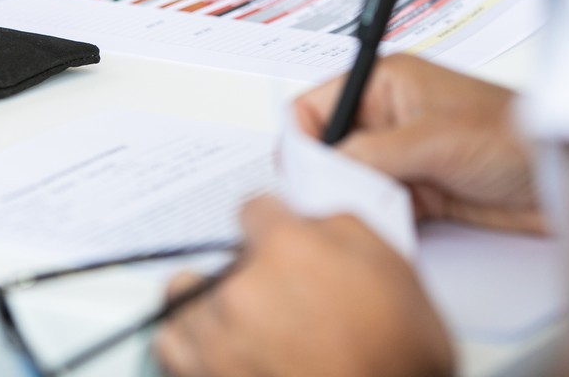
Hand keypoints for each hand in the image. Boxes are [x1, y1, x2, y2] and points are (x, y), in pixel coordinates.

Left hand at [155, 196, 453, 376]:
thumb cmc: (397, 358)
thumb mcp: (393, 268)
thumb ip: (340, 226)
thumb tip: (309, 218)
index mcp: (287, 249)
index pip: (254, 208)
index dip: (272, 224)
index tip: (275, 237)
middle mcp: (242, 289)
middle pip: (221, 255)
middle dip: (247, 268)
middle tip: (277, 292)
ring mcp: (216, 338)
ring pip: (185, 295)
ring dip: (209, 302)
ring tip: (240, 320)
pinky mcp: (202, 375)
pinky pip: (171, 344)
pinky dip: (189, 342)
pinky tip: (217, 346)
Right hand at [295, 53, 543, 233]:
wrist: (566, 178)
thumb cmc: (517, 135)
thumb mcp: (434, 139)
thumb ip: (371, 153)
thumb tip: (323, 169)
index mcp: (387, 82)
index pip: (316, 105)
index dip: (301, 139)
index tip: (298, 173)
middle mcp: (389, 117)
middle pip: (328, 149)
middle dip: (324, 176)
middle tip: (323, 202)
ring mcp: (404, 157)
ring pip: (351, 183)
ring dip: (351, 201)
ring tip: (357, 216)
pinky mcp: (420, 193)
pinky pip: (378, 208)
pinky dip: (375, 221)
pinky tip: (381, 228)